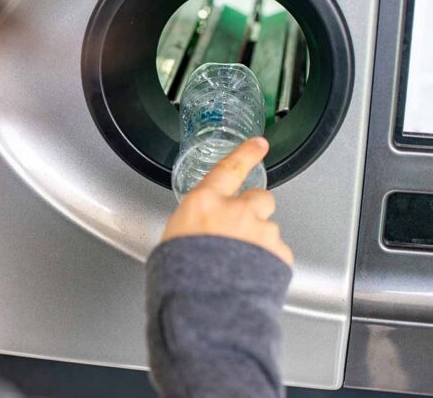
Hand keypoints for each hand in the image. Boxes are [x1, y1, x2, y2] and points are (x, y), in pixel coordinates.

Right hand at [162, 137, 293, 265]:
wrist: (205, 308)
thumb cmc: (180, 277)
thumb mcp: (173, 239)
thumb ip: (193, 225)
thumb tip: (199, 228)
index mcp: (204, 203)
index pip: (230, 168)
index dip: (246, 153)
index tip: (259, 144)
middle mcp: (235, 211)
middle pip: (260, 198)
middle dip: (255, 210)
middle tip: (241, 231)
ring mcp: (260, 231)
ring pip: (269, 228)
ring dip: (260, 240)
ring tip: (242, 265)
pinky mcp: (278, 253)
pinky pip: (277, 252)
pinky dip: (268, 262)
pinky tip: (252, 275)